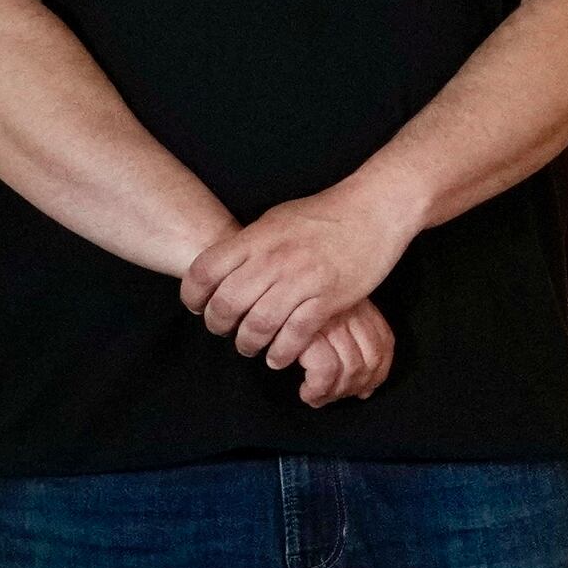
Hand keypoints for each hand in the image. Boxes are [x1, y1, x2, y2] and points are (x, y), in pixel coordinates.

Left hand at [182, 177, 416, 364]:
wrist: (374, 209)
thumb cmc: (326, 213)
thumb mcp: (277, 219)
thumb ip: (250, 244)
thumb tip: (227, 265)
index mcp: (257, 238)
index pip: (205, 271)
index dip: (193, 295)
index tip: (197, 307)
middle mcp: (274, 259)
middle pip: (228, 303)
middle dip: (219, 325)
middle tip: (223, 331)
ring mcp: (302, 280)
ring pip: (259, 324)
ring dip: (249, 343)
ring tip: (250, 347)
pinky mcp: (329, 298)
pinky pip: (296, 334)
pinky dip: (282, 352)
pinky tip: (279, 357)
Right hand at [291, 301, 393, 408]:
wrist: (245, 275)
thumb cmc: (282, 301)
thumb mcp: (321, 312)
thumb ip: (345, 342)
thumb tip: (366, 392)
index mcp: (357, 303)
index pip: (384, 343)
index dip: (378, 373)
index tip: (363, 390)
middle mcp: (348, 310)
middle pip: (371, 359)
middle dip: (355, 387)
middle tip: (333, 397)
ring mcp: (329, 320)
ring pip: (350, 369)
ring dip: (335, 392)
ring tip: (316, 397)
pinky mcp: (308, 331)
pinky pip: (325, 371)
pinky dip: (318, 389)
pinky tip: (306, 392)